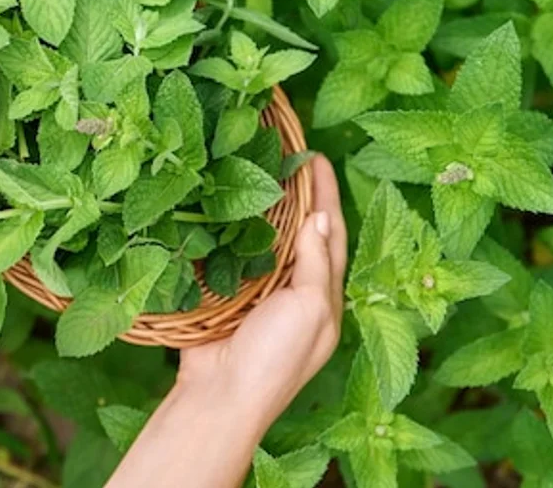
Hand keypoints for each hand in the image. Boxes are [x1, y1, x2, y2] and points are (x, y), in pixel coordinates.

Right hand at [178, 154, 346, 430]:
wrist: (221, 396)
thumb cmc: (274, 358)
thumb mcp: (309, 309)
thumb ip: (316, 265)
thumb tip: (320, 218)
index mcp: (325, 299)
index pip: (331, 234)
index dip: (326, 195)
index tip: (315, 157)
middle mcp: (297, 294)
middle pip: (301, 234)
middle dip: (298, 197)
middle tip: (285, 156)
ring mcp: (261, 296)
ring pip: (268, 242)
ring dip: (266, 211)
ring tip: (258, 173)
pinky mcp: (228, 298)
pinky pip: (234, 256)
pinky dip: (234, 232)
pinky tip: (225, 210)